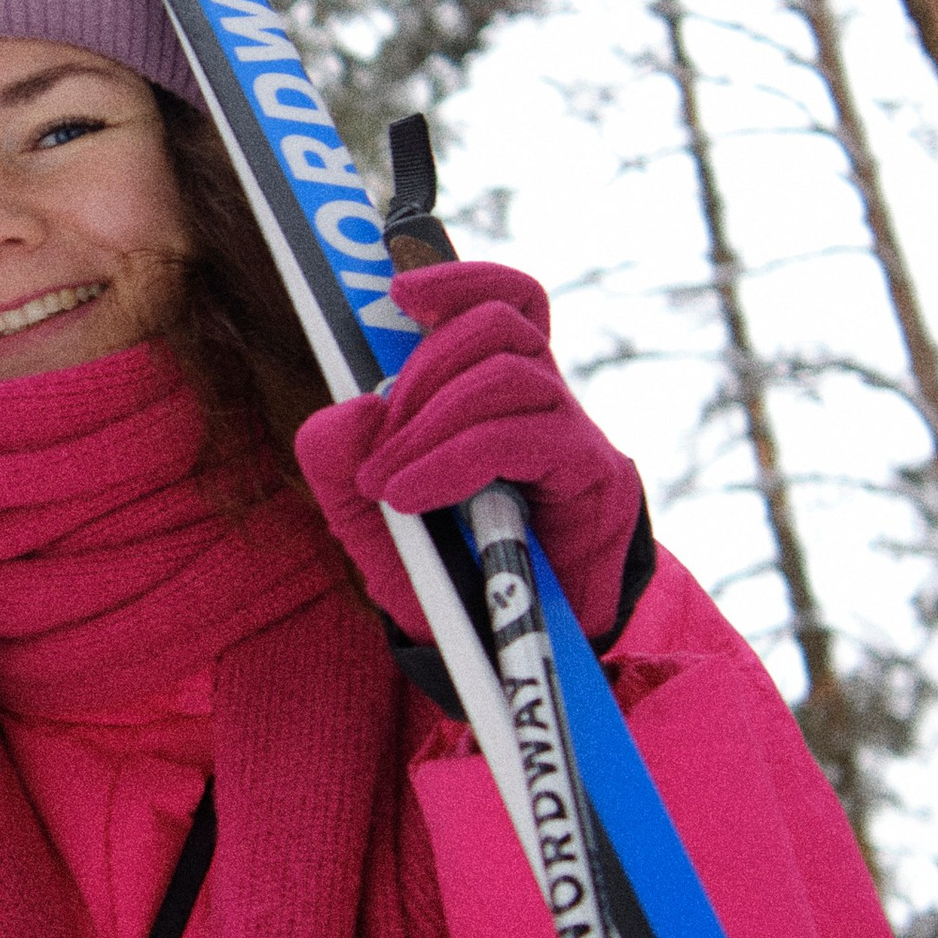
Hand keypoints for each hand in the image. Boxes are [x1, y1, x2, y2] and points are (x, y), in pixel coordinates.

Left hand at [295, 262, 644, 644]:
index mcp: (498, 394)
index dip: (462, 279)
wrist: (504, 659)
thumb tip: (350, 409)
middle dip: (421, 374)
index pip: (506, 302)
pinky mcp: (597, 479)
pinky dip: (457, 458)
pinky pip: (525, 435)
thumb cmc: (446, 582)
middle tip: (378, 452)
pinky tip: (413, 497)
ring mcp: (577, 436)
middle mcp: (545, 402)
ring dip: (431, 422)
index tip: (398, 292)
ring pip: (509, 372)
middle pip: (498, 325)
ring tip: (391, 486)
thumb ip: (340, 465)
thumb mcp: (368, 522)